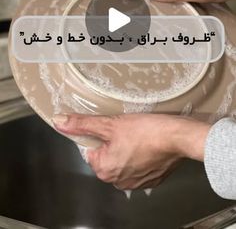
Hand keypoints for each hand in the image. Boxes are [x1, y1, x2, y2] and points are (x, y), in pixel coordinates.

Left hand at [53, 113, 209, 189]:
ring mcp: (136, 183)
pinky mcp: (152, 180)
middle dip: (114, 142)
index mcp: (104, 169)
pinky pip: (139, 166)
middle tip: (127, 129)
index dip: (100, 135)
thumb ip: (83, 124)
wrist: (178, 137)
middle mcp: (117, 181)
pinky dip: (142, 156)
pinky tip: (149, 145)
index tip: (113, 126)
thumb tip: (59, 122)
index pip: (91, 149)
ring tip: (139, 136)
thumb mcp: (110, 123)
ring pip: (124, 160)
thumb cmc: (145, 131)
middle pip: (107, 155)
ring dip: (128, 149)